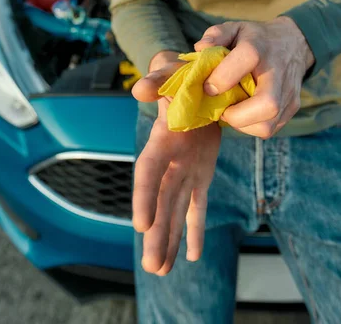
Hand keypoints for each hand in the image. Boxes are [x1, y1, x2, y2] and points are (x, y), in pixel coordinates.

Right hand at [131, 56, 221, 275]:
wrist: (199, 85)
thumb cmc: (182, 75)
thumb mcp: (173, 71)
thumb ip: (159, 78)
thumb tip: (140, 92)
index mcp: (164, 137)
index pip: (149, 171)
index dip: (144, 197)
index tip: (141, 226)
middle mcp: (170, 160)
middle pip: (161, 200)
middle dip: (157, 233)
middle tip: (152, 267)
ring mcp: (184, 169)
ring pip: (176, 209)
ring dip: (170, 238)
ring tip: (161, 271)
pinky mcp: (200, 174)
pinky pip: (198, 204)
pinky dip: (195, 229)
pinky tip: (191, 256)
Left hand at [194, 17, 313, 138]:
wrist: (294, 43)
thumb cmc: (256, 38)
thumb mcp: (235, 28)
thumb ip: (215, 36)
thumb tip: (199, 49)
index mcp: (259, 47)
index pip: (246, 60)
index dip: (222, 78)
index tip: (208, 88)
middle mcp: (278, 71)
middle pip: (267, 104)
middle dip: (236, 116)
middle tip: (221, 110)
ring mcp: (288, 92)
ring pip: (268, 124)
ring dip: (242, 125)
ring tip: (231, 112)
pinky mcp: (293, 107)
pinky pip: (271, 129)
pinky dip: (251, 127)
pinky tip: (244, 114)